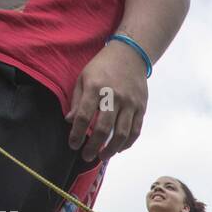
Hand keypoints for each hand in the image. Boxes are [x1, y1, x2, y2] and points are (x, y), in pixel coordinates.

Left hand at [66, 41, 149, 161]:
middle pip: (102, 129)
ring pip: (121, 133)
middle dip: (93, 146)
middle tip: (86, 156)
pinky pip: (135, 131)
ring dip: (110, 149)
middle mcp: (114, 96)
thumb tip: (70, 121)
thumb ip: (77, 100)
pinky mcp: (141, 107)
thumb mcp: (84, 78)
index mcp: (95, 88)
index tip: (73, 145)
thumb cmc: (103, 67)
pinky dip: (127, 143)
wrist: (130, 54)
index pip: (83, 117)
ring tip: (102, 156)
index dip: (76, 134)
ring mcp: (130, 103)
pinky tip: (118, 148)